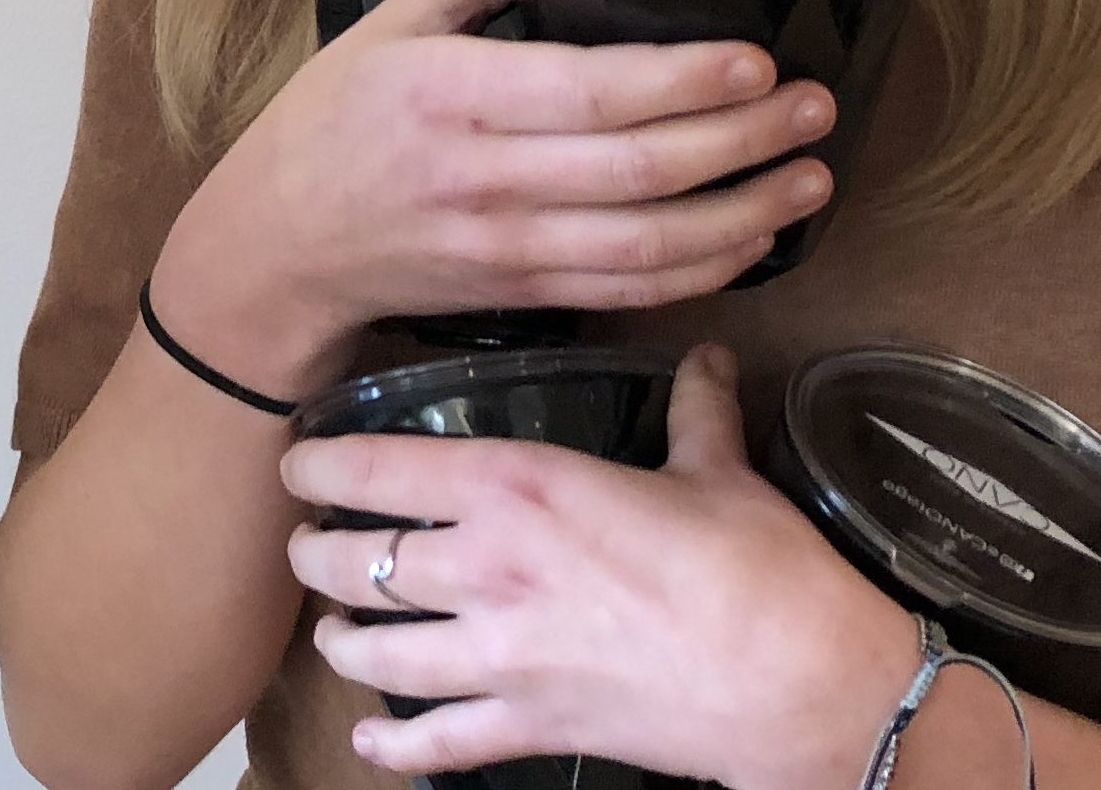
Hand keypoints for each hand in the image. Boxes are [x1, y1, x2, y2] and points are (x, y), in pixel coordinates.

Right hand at [148, 0, 835, 396]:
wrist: (276, 250)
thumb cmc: (330, 121)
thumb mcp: (389, 24)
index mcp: (450, 96)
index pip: (585, 94)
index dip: (680, 82)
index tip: (759, 59)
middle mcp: (484, 178)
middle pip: (636, 173)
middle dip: (741, 143)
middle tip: (817, 108)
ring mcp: (507, 249)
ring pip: (647, 245)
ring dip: (744, 216)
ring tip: (813, 176)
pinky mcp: (522, 297)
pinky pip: (629, 292)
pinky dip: (703, 272)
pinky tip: (757, 238)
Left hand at [281, 344, 924, 789]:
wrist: (802, 685)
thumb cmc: (762, 569)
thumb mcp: (720, 472)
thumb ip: (695, 411)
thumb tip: (706, 357)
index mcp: (522, 490)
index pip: (381, 469)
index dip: (322, 465)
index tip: (298, 463)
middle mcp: (490, 571)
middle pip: (358, 563)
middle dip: (317, 555)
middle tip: (308, 545)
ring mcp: (502, 658)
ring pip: (377, 650)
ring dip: (342, 637)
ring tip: (330, 625)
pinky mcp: (532, 728)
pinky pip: (438, 743)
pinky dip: (395, 744)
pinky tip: (370, 739)